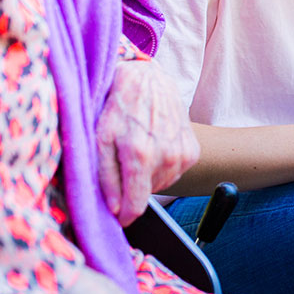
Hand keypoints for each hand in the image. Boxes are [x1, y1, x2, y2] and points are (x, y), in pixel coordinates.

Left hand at [95, 59, 199, 224]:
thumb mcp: (101, 138)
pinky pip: (173, 173)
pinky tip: (153, 146)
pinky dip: (162, 166)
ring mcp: (183, 154)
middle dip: (132, 187)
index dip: (124, 214)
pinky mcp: (192, 151)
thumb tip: (114, 209)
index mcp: (140, 154)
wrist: (149, 79)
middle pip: (147, 195)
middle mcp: (166, 156)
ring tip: (138, 149)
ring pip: (161, 185)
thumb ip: (106, 176)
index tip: (117, 213)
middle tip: (123, 160)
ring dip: (147, 176)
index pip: (136, 206)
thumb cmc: (120, 105)